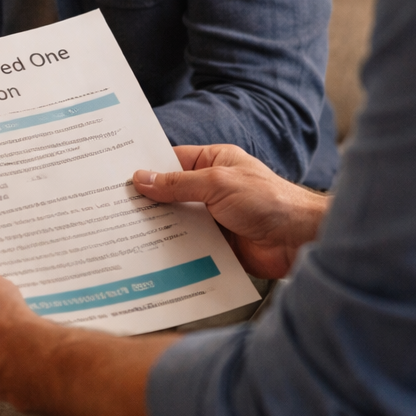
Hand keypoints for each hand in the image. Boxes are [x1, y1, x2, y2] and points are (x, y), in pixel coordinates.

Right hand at [132, 145, 330, 278]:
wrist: (301, 240)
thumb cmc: (268, 200)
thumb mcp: (217, 183)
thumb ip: (178, 183)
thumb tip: (142, 178)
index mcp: (212, 162)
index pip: (171, 161)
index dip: (146, 168)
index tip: (117, 175)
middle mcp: (210, 188)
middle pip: (170, 193)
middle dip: (147, 201)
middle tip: (113, 207)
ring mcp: (213, 217)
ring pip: (176, 220)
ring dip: (157, 227)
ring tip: (123, 232)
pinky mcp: (216, 244)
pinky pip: (188, 244)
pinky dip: (172, 249)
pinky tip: (149, 254)